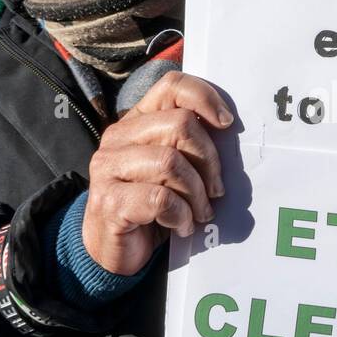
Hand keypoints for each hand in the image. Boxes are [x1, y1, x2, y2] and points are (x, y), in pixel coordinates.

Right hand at [83, 72, 232, 274]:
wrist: (112, 249)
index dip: (204, 97)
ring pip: (171, 162)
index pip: (171, 87)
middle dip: (209, 161)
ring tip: (200, 213)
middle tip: (215, 190)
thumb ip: (189, 146)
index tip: (227, 124)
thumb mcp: (172, 169)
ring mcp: (108, 168)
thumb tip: (228, 132)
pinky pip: (160, 199)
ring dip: (196, 193)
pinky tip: (182, 226)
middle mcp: (118, 137)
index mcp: (137, 121)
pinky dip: (181, 215)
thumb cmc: (150, 205)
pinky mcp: (109, 200)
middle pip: (180, 125)